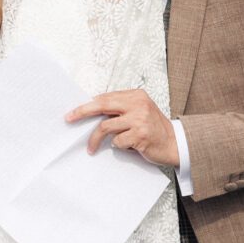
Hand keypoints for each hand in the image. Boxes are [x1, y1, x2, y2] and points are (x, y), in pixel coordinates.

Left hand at [65, 90, 179, 166]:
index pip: (105, 97)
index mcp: (136, 95)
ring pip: (106, 127)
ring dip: (97, 139)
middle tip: (69, 119)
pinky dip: (118, 146)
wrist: (174, 143)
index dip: (87, 104)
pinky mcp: (140, 135)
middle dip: (82, 112)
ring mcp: (140, 120)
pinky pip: (117, 141)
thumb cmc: (153, 128)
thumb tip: (92, 110)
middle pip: (102, 105)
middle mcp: (138, 105)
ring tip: (93, 147)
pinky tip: (128, 146)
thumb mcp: (139, 111)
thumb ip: (120, 108)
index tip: (73, 111)